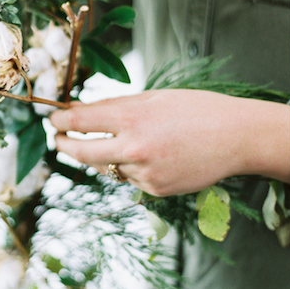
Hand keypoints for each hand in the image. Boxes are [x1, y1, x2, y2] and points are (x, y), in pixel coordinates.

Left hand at [49, 89, 289, 196]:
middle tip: (59, 138)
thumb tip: (76, 110)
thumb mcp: (151, 98)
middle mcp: (133, 149)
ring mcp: (143, 173)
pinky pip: (128, 179)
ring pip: (105, 167)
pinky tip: (148, 155)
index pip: (78, 121)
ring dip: (100, 156)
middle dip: (63, 144)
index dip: (59, 121)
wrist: (236, 137)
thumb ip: (112, 106)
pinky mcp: (154, 190)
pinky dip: (128, 167)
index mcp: (131, 119)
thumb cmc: (194, 109)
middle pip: (79, 152)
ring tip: (112, 142)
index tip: (53, 120)